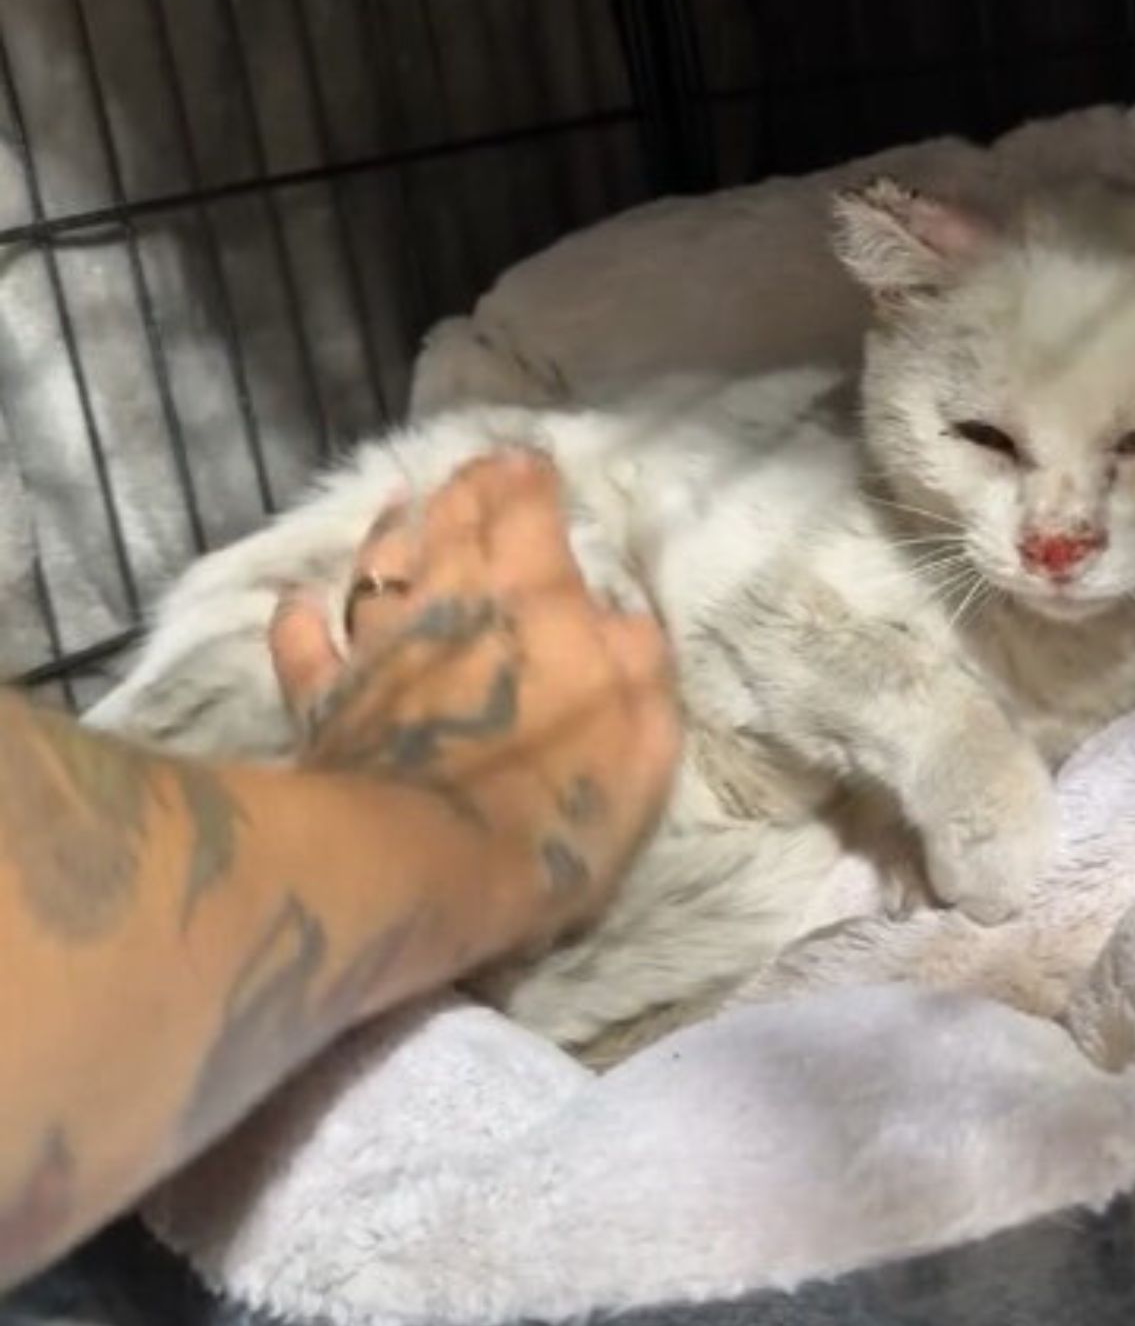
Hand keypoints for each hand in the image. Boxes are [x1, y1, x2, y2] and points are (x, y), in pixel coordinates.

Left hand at [268, 454, 679, 968]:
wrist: (422, 865)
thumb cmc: (551, 803)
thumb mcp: (641, 734)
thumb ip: (637, 660)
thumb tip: (620, 615)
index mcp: (536, 600)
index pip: (530, 513)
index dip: (531, 481)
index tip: (533, 463)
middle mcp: (451, 602)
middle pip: (453, 522)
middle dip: (469, 487)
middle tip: (478, 467)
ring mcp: (379, 648)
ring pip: (378, 568)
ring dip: (389, 532)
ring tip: (397, 506)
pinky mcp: (324, 700)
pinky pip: (304, 645)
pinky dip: (299, 618)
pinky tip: (298, 602)